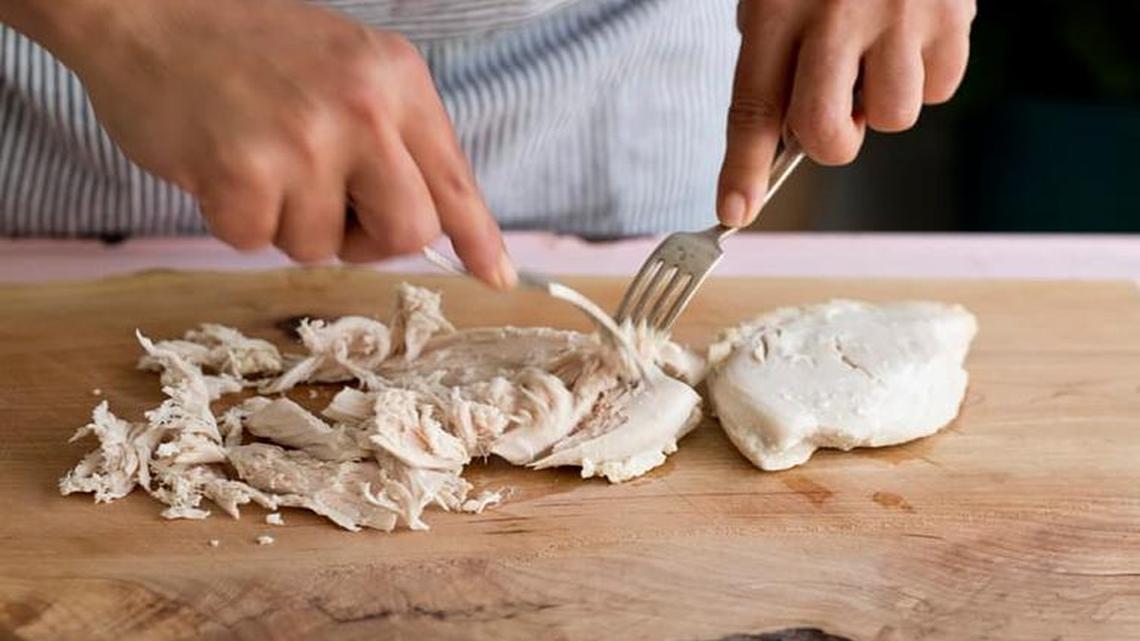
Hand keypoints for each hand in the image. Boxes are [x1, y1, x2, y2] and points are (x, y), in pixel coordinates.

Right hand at [20, 0, 515, 287]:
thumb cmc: (250, 45)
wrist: (146, 3)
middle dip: (368, 239)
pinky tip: (217, 163)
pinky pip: (255, 242)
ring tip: (256, 157)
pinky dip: (232, 218)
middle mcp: (365, 109)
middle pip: (407, 232)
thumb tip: (430, 224)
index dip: (477, 236)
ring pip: (322, 247)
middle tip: (325, 203)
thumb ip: (391, 135)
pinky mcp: (243, 172)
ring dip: (286, 221)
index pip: (454, 177)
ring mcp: (305, 140)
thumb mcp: (347, 67)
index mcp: (397, 81)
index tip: (496, 276)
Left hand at [717, 0, 975, 226]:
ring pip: (892, 120)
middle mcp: (838, 14)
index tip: (734, 212)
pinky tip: (912, 36)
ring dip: (881, 103)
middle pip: (826, 135)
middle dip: (829, 142)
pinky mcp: (953, 12)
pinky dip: (926, 77)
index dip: (743, 168)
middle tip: (835, 108)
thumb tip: (781, 138)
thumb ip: (774, 54)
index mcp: (778, 5)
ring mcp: (901, 15)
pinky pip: (940, 89)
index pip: (754, 106)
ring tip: (879, 52)